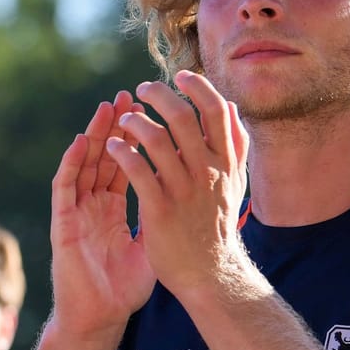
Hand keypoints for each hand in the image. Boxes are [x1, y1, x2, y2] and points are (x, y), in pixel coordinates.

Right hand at [48, 91, 160, 338]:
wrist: (100, 318)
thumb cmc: (124, 289)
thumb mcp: (152, 246)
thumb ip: (163, 217)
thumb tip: (192, 196)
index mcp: (112, 208)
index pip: (125, 163)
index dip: (136, 138)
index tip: (152, 111)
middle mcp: (93, 205)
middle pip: (104, 156)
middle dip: (117, 126)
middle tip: (131, 95)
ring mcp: (77, 212)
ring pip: (84, 164)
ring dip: (94, 135)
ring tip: (107, 107)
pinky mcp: (63, 224)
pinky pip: (65, 188)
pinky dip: (71, 164)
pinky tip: (80, 142)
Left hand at [108, 69, 251, 300]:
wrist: (209, 274)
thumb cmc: (216, 225)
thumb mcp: (235, 183)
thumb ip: (235, 146)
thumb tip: (232, 109)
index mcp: (226, 163)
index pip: (216, 111)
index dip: (198, 87)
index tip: (180, 76)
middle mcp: (207, 172)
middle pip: (183, 118)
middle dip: (160, 96)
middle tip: (142, 89)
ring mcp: (184, 191)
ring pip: (158, 141)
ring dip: (136, 123)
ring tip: (125, 120)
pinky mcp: (160, 210)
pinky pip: (138, 172)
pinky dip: (123, 153)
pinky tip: (114, 147)